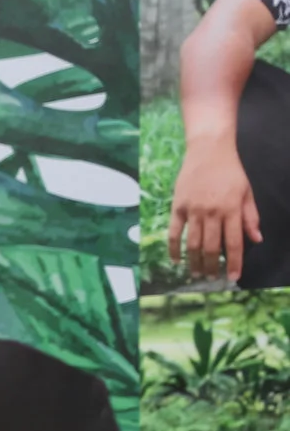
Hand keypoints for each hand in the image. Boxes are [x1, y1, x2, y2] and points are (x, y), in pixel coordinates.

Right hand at [171, 137, 263, 281]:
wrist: (208, 151)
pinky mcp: (178, 207)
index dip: (234, 262)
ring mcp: (193, 211)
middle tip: (211, 278)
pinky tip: (176, 261)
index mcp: (232, 209)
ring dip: (194, 262)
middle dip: (212, 267)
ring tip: (195, 274)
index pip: (234, 242)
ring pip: (193, 244)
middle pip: (211, 247)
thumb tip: (256, 239)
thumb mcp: (247, 192)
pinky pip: (174, 233)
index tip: (233, 278)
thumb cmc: (230, 172)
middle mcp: (213, 212)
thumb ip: (251, 217)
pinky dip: (174, 249)